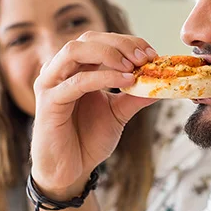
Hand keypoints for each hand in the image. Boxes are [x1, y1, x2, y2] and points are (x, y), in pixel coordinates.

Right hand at [30, 31, 157, 198]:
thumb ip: (136, 96)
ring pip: (75, 51)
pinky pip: (77, 82)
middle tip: (145, 57)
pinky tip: (125, 81)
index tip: (152, 53)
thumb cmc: (87, 139)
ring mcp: (51, 83)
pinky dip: (103, 77)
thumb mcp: (118, 113)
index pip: (100, 40)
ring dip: (108, 53)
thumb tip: (162, 83)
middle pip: (88, 38)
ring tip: (133, 66)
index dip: (127, 42)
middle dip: (120, 44)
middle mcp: (60, 70)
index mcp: (75, 68)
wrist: (70, 171)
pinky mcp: (49, 102)